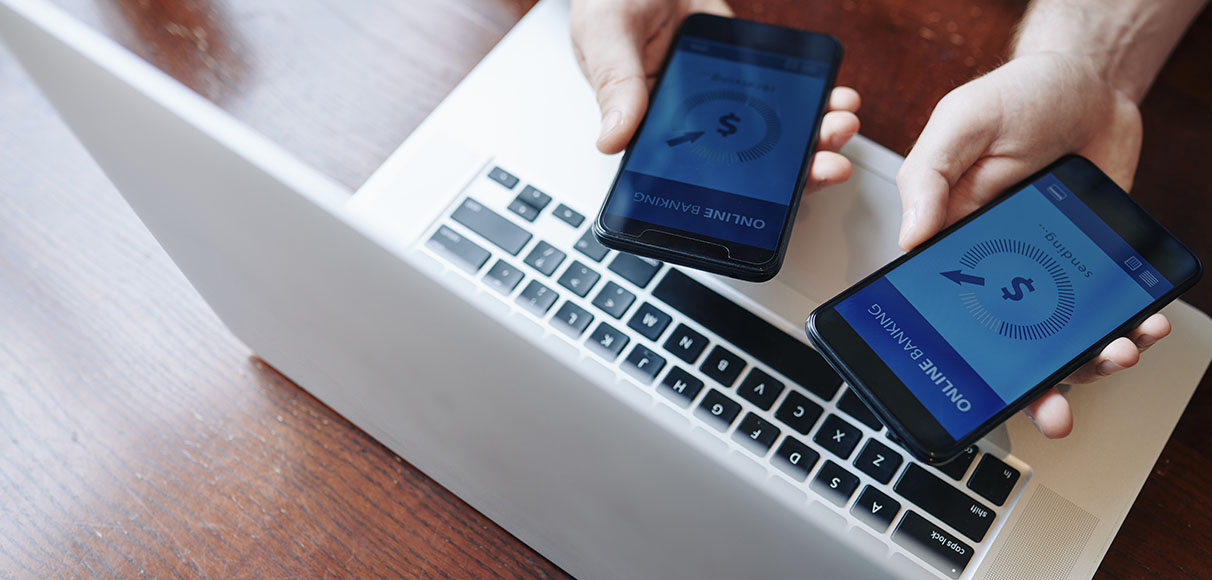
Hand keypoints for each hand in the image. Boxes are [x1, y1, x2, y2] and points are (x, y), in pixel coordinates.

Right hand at [570, 0, 860, 189]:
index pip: (693, 183)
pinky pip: (784, 95)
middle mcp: (691, 125)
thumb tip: (613, 139)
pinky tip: (833, 95)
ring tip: (839, 124)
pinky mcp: (746, 74)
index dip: (735, 202)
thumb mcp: (606, 36)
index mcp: (650, 131)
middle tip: (828, 165)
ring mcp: (723, 102)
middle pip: (747, 169)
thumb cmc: (613, 2)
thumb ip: (615, 84)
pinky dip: (812, 100)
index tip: (772, 205)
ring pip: (773, 137)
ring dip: (812, 138)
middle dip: (794, 173)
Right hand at [895, 52, 1169, 437]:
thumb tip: (910, 240)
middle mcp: (1002, 269)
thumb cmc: (1016, 97)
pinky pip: (1112, 307)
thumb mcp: (959, 124)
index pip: (949, 315)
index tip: (973, 393)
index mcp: (956, 244)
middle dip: (1035, 389)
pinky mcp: (1095, 265)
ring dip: (1092, 361)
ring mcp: (1052, 271)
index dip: (960, 360)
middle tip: (1053, 413)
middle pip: (1010, 345)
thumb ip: (928, 176)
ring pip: (1068, 336)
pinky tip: (1144, 323)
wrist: (1089, 83)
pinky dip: (1132, 324)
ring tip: (1114, 355)